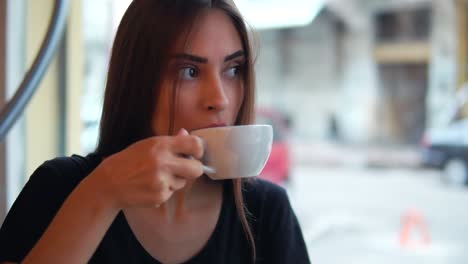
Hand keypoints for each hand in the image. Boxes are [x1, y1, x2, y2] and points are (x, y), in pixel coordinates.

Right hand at [87, 128, 203, 209]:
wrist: (109, 183)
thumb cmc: (130, 161)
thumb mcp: (148, 145)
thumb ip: (171, 141)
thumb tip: (187, 133)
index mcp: (161, 145)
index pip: (195, 145)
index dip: (199, 150)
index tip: (195, 153)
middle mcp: (163, 162)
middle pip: (197, 169)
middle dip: (194, 169)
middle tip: (185, 169)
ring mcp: (162, 181)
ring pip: (183, 182)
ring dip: (175, 180)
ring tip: (155, 177)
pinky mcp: (160, 196)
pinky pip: (172, 193)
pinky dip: (164, 191)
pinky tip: (150, 186)